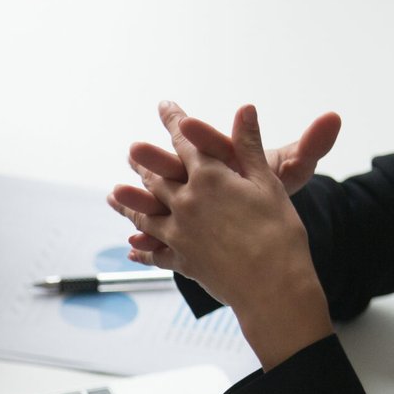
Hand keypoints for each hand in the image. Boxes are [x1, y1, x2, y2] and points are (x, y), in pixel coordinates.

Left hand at [107, 102, 332, 368]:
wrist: (273, 286)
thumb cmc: (279, 232)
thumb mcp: (268, 183)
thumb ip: (249, 146)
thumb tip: (245, 109)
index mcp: (208, 177)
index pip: (186, 141)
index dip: (175, 121)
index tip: (165, 106)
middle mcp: (185, 201)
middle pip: (157, 176)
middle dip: (145, 161)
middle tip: (133, 151)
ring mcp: (177, 233)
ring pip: (146, 213)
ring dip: (130, 202)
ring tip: (114, 195)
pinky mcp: (180, 260)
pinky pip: (155, 253)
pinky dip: (142, 249)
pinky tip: (132, 248)